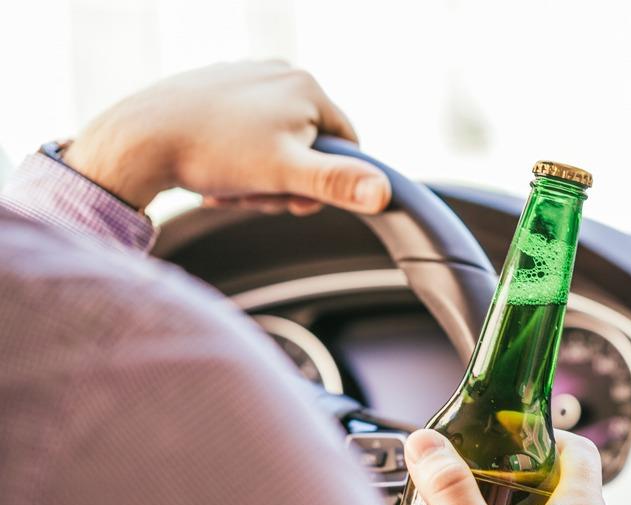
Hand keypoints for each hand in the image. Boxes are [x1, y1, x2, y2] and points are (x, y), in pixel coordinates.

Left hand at [62, 61, 389, 214]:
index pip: (347, 144)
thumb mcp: (285, 175)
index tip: (295, 198)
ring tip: (229, 185)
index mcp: (307, 87)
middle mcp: (279, 73)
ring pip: (275, 143)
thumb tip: (384, 193)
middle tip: (255, 195)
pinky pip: (244, 133)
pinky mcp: (216, 88)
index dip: (328, 182)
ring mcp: (246, 78)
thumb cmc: (213, 153)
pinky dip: (235, 159)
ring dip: (259, 176)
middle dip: (286, 181)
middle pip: (308, 146)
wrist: (138, 139)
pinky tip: (213, 172)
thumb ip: (337, 183)